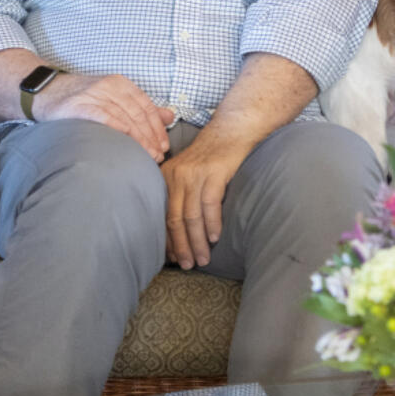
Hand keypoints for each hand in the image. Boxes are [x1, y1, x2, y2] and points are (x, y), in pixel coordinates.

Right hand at [34, 73, 173, 161]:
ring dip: (138, 139)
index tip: (164, 146)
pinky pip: (102, 116)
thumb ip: (141, 107)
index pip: (146, 107)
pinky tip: (125, 139)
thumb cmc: (82, 99)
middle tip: (158, 156)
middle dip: (151, 137)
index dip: (157, 128)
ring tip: (147, 156)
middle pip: (137, 114)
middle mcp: (110, 86)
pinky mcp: (78, 105)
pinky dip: (116, 127)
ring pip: (124, 117)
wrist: (45, 92)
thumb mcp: (113, 98)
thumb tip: (170, 116)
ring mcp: (94, 94)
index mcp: (121, 84)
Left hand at [160, 129, 249, 267]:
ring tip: (203, 258)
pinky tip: (216, 237)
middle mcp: (176, 175)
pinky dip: (212, 223)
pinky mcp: (214, 172)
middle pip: (175, 219)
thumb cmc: (211, 156)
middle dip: (181, 246)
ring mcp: (194, 174)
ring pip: (192, 216)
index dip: (168, 240)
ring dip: (198, 241)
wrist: (231, 130)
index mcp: (166, 177)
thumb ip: (180, 195)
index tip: (174, 259)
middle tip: (188, 265)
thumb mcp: (188, 172)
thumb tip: (179, 232)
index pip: (163, 216)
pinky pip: (210, 204)